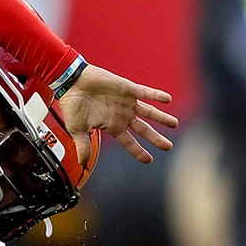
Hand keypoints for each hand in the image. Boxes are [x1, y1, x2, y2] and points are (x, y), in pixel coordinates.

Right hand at [58, 65, 177, 164]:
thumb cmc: (73, 105)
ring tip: (174, 124)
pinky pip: (145, 92)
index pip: (129, 142)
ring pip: (149, 112)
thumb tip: (82, 163)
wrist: (72, 81)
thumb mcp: (77, 129)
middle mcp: (122, 115)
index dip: (139, 152)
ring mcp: (126, 102)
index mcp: (112, 126)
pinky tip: (167, 99)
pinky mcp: (127, 88)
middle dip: (156, 138)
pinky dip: (156, 95)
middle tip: (169, 146)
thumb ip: (83, 146)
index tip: (149, 160)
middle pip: (144, 130)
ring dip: (162, 118)